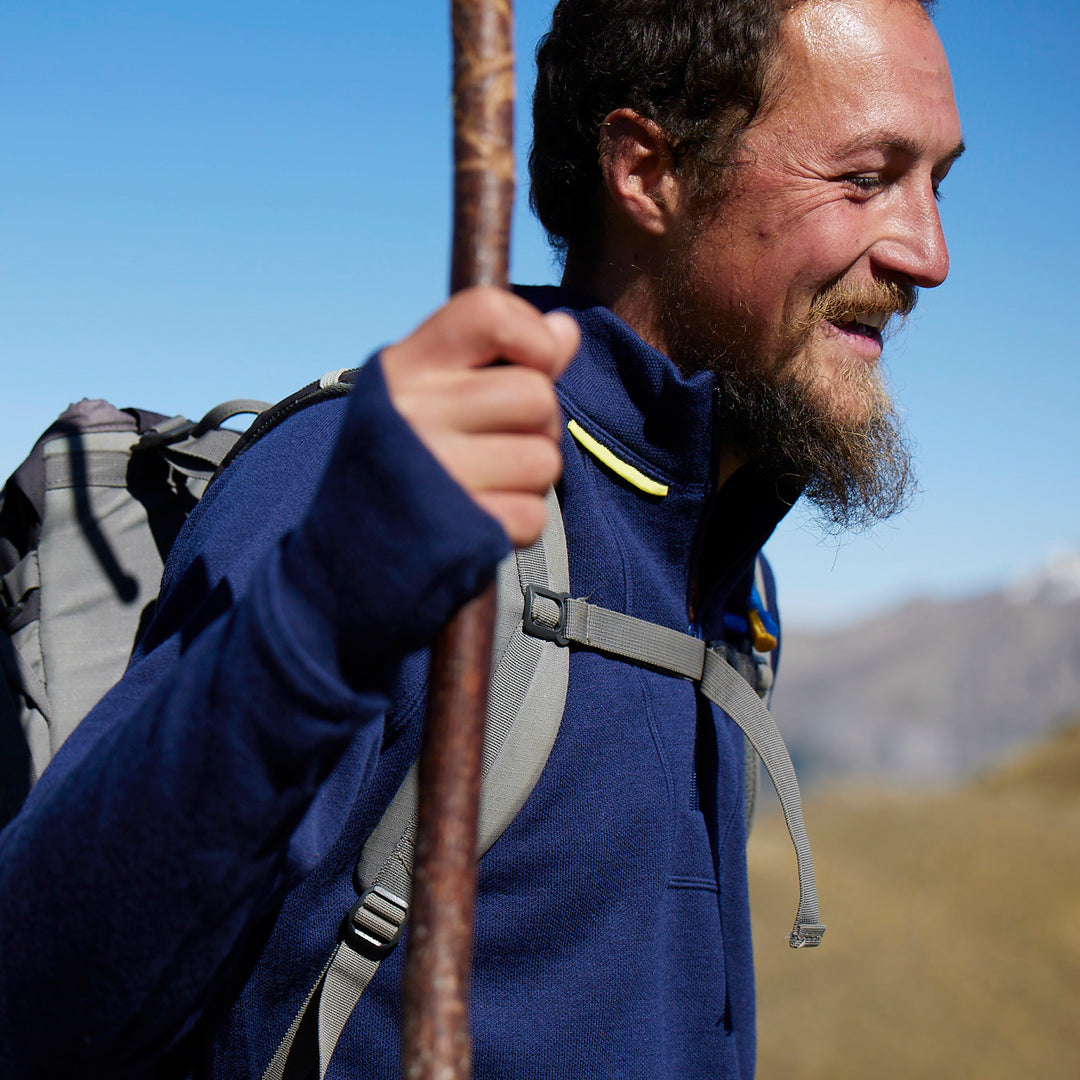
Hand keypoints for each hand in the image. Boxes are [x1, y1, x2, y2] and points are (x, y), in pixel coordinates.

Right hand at [381, 287, 578, 546]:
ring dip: (532, 476)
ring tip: (490, 480)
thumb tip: (566, 331)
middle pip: (536, 396)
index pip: (489, 314)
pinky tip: (483, 517)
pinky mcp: (456, 530)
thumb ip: (501, 356)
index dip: (531, 336)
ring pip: (544, 459)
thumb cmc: (406, 454)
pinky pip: (532, 515)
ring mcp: (434, 472)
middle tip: (504, 439)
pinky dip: (518, 522)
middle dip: (539, 423)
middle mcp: (412, 412)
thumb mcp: (432, 390)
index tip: (526, 364)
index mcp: (405, 367)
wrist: (349, 545)